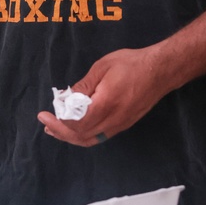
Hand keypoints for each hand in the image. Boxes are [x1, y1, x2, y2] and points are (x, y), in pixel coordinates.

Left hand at [37, 45, 173, 146]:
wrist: (160, 71)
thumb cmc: (132, 64)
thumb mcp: (103, 67)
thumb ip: (84, 85)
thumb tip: (66, 98)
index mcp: (106, 104)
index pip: (77, 123)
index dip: (59, 121)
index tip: (46, 113)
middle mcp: (113, 120)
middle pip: (81, 136)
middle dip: (60, 132)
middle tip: (45, 122)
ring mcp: (120, 125)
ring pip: (91, 140)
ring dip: (70, 137)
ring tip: (54, 129)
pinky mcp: (124, 125)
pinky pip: (99, 136)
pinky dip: (83, 135)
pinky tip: (75, 127)